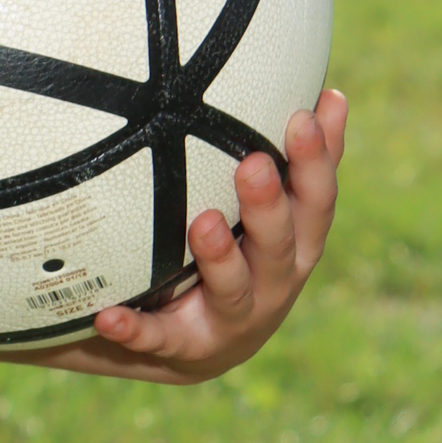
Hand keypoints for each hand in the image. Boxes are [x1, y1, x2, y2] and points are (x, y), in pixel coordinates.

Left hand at [37, 89, 347, 382]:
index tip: (302, 117)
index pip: (316, 202)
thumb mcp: (272, 212)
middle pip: (280, 246)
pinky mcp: (185, 349)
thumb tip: (332, 93)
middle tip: (252, 164)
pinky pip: (158, 339)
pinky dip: (135, 329)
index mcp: (297, 246)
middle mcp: (274, 285)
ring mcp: (232, 321)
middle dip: (268, 207)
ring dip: (219, 259)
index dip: (315, 164)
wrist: (197, 341)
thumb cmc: (243, 255)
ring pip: (232, 292)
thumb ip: (297, 161)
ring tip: (202, 224)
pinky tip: (108, 316)